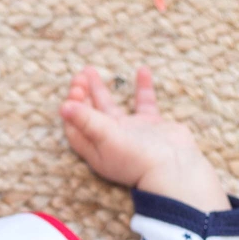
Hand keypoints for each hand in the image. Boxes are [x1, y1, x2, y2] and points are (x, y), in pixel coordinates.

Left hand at [59, 66, 229, 209]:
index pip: (75, 125)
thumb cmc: (137, 159)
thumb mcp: (106, 139)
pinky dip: (142, 87)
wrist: (175, 169)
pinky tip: (142, 69)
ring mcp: (131, 133)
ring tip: (90, 70)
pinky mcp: (151, 126)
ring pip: (110, 107)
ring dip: (99, 89)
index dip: (72, 107)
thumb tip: (63, 107)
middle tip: (80, 74)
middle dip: (82, 94)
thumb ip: (87, 121)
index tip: (75, 89)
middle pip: (90, 114)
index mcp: (95, 148)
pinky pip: (144, 103)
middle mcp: (110, 140)